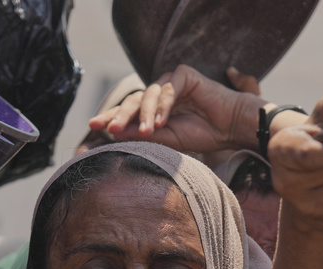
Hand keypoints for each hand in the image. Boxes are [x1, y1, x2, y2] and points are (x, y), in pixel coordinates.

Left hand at [88, 64, 266, 153]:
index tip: (92, 127)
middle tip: (110, 129)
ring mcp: (170, 82)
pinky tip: (162, 122)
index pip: (126, 111)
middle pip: (132, 101)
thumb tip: (113, 133)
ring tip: (147, 132)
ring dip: (145, 115)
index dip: (110, 118)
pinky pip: (168, 89)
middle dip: (120, 115)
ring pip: (149, 95)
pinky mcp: (184, 75)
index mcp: (152, 109)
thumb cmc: (201, 134)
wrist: (230, 128)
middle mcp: (158, 93)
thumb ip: (142, 134)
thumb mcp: (166, 140)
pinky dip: (163, 107)